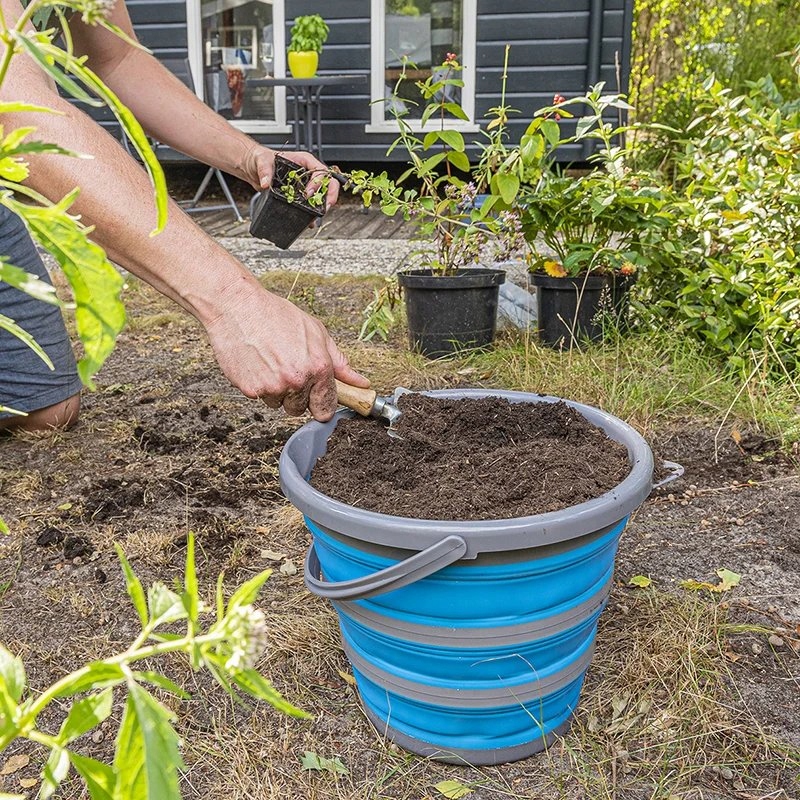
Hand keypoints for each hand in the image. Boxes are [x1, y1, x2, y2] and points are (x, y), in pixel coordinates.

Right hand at [203, 280, 367, 420]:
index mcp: (318, 367)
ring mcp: (273, 387)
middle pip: (301, 409)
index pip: (326, 407)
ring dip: (277, 391)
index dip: (322, 404)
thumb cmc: (276, 315)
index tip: (317, 401)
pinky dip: (259, 385)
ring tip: (271, 363)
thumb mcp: (316, 332)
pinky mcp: (251, 389)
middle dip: (297, 396)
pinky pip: (260, 398)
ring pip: (279, 404)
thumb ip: (339, 362)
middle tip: (288, 370)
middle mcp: (297, 380)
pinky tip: (257, 364)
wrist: (238, 307)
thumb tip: (360, 383)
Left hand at [243, 145, 339, 207]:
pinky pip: (311, 203)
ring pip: (322, 194)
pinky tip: (310, 221)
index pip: (321, 171)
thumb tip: (266, 183)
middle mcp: (308, 172)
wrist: (254, 167)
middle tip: (326, 206)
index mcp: (305, 161)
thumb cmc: (262, 159)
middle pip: (329, 182)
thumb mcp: (262, 161)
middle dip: (330, 195)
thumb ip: (265, 170)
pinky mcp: (300, 193)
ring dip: (322, 205)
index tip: (308, 194)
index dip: (318, 183)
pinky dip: (312, 213)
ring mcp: (306, 183)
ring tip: (317, 215)